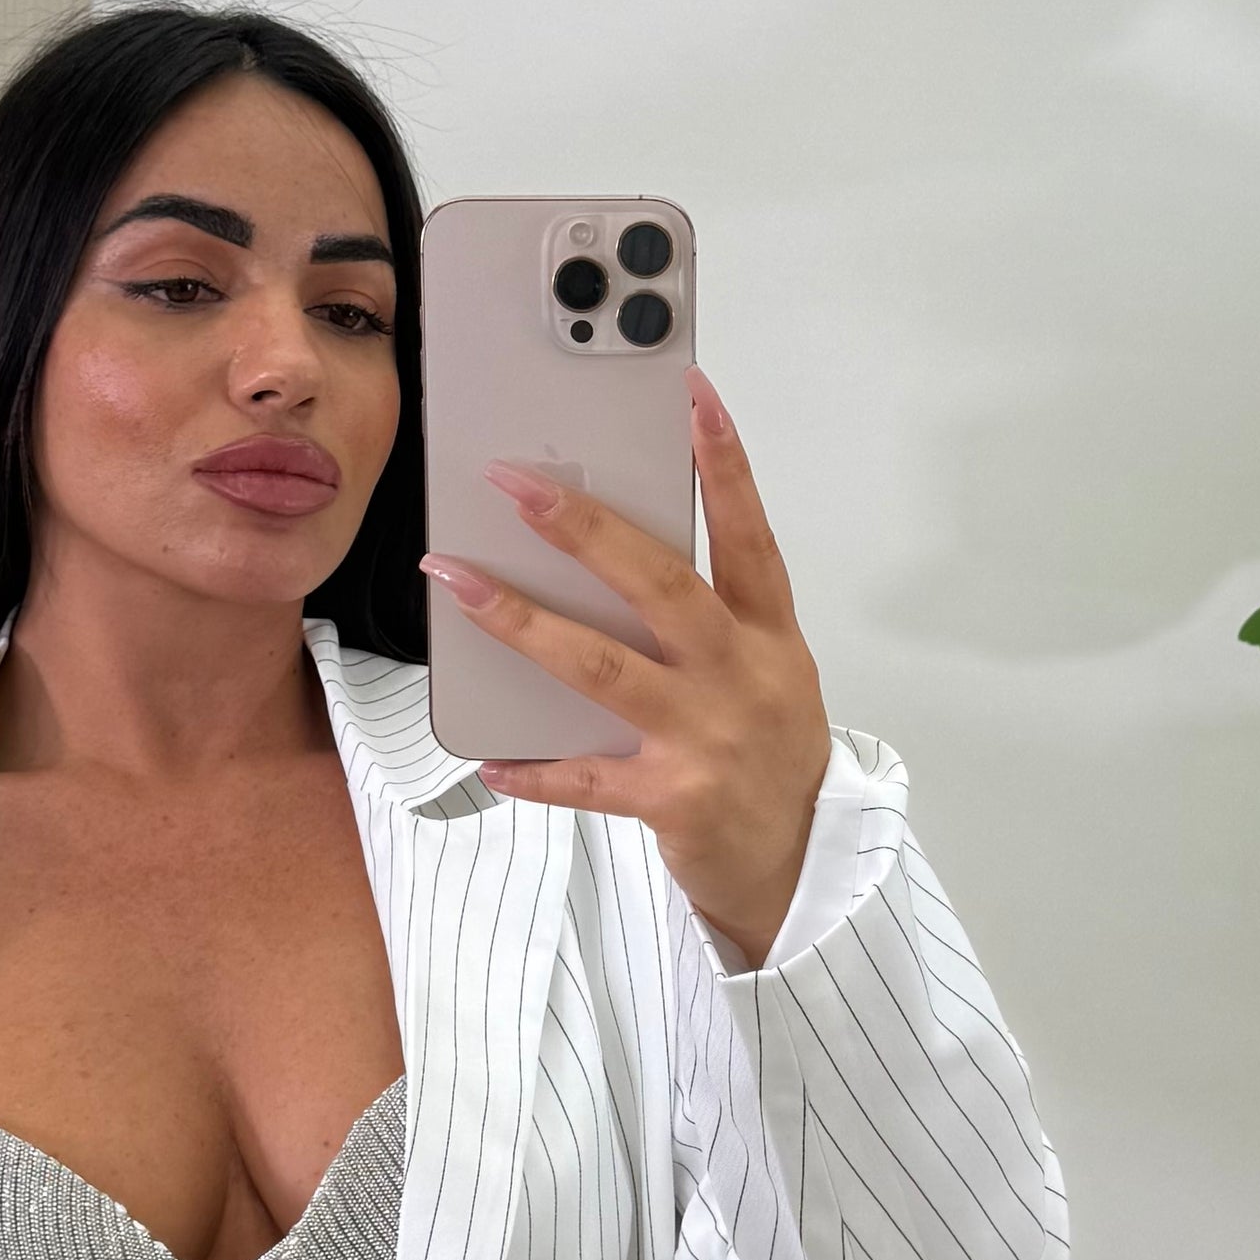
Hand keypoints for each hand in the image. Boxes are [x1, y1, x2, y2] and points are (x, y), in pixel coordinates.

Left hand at [424, 377, 830, 964]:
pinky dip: (535, 769)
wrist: (799, 863)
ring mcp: (706, 736)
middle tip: (517, 485)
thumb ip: (704, 621)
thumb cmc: (771, 754)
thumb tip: (609, 560)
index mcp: (768, 635)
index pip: (747, 535)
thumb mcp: (764, 673)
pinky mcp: (672, 798)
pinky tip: (490, 759)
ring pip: (603, 667)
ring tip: (460, 585)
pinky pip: (585, 778)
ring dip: (523, 622)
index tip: (694, 397)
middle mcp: (740, 676)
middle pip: (659, 586)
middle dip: (584, 530)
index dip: (724, 464)